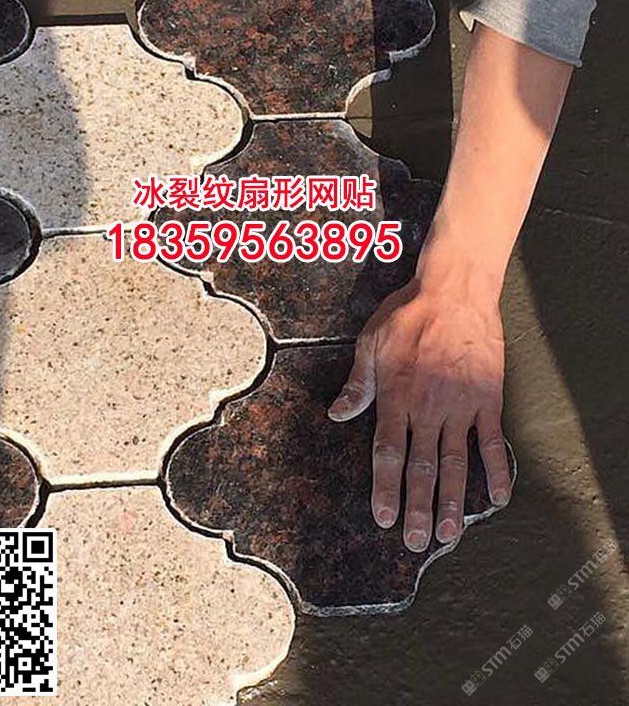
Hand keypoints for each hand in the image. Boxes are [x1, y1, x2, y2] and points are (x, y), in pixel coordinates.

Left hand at [328, 275, 510, 551]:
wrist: (455, 292)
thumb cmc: (407, 314)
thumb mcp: (370, 343)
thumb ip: (357, 384)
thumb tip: (336, 414)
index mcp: (396, 397)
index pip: (388, 454)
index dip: (386, 489)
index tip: (384, 519)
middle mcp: (428, 409)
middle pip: (422, 468)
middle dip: (418, 508)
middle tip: (417, 543)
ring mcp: (461, 406)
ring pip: (456, 463)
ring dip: (454, 501)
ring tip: (450, 534)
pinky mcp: (487, 399)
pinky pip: (493, 441)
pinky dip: (497, 470)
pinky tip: (499, 499)